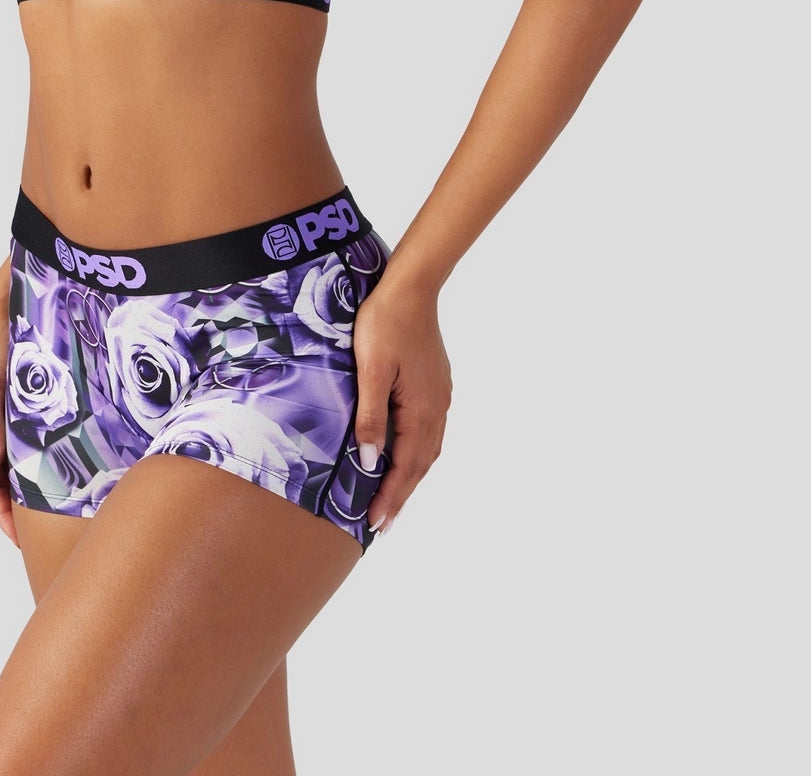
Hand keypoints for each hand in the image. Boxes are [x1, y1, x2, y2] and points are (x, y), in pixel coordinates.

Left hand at [352, 264, 451, 535]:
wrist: (411, 288)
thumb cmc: (384, 323)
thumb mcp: (370, 370)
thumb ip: (371, 417)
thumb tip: (370, 461)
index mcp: (421, 409)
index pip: (405, 466)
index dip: (390, 496)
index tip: (376, 523)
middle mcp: (437, 408)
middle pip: (420, 464)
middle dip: (401, 494)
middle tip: (383, 523)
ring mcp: (440, 396)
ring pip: (428, 448)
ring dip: (411, 476)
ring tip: (394, 498)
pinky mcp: (436, 384)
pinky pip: (430, 431)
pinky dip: (418, 452)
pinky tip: (407, 453)